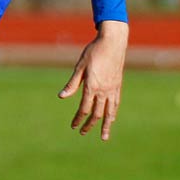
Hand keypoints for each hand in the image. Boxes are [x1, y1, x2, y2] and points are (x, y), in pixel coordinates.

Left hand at [59, 20, 126, 140]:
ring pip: (109, 112)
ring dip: (105, 125)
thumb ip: (72, 83)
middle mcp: (103, 90)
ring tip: (104, 137)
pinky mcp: (118, 85)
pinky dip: (113, 113)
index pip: (84, 108)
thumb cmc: (94, 51)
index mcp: (92, 86)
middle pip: (96, 113)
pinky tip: (111, 118)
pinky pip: (116, 103)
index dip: (78, 118)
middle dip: (89, 125)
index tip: (73, 126)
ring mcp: (112, 89)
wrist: (113, 42)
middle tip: (82, 132)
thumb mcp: (80, 66)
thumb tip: (61, 97)